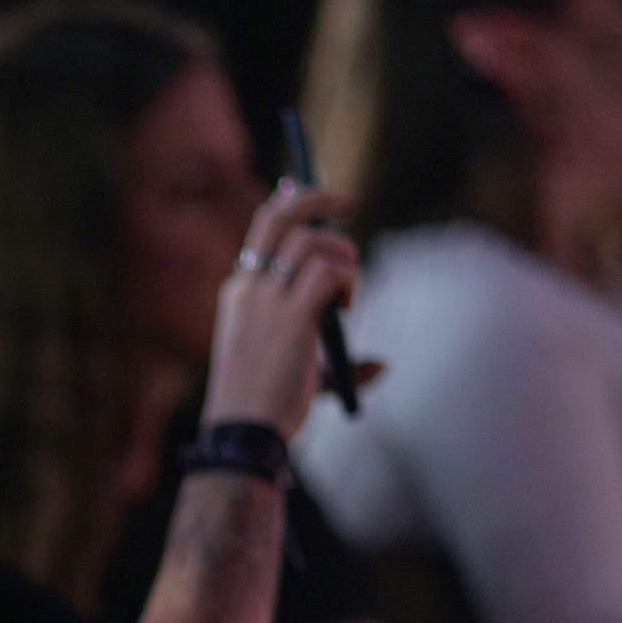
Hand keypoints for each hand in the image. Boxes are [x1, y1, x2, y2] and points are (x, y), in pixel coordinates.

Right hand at [202, 182, 360, 436]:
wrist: (243, 431)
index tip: (308, 190)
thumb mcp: (293, 370)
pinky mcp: (291, 316)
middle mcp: (249, 286)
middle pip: (281, 214)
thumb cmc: (262, 407)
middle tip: (347, 202)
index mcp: (239, 291)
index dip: (289, 202)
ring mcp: (266, 298)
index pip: (262, 227)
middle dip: (317, 198)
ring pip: (313, 241)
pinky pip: (329, 271)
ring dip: (344, 257)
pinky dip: (348, 281)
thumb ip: (330, 360)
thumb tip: (382, 365)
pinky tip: (347, 305)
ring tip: (349, 292)